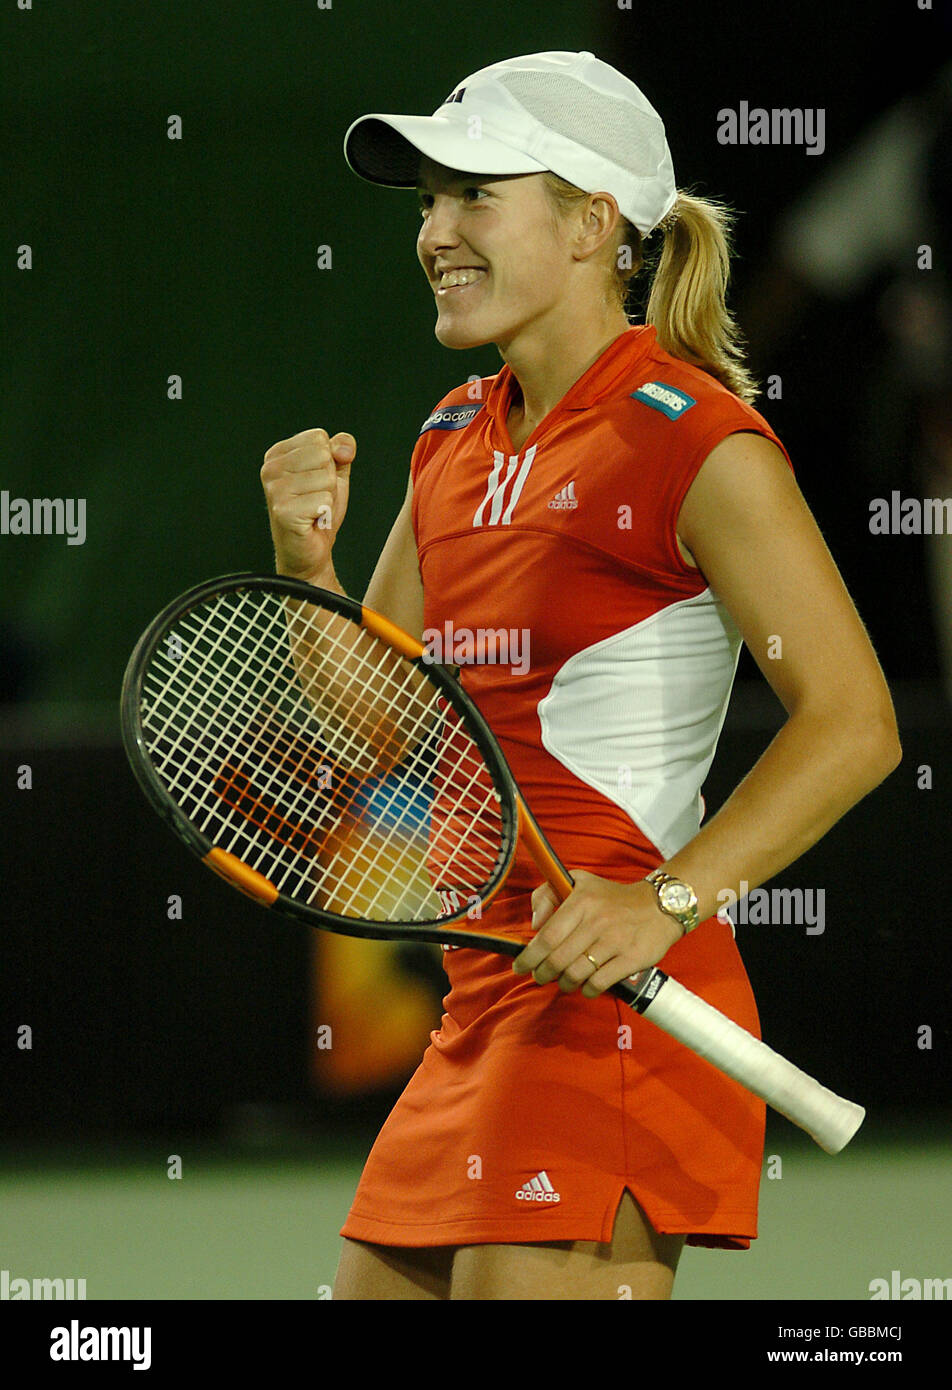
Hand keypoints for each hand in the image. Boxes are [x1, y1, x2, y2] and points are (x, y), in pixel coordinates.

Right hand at [260, 428, 355, 582]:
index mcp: (278, 454)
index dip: (329, 462)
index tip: (315, 483)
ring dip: (328, 498)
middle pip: (324, 456)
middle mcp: (270, 469)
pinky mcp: (284, 511)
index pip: (320, 437)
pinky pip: (324, 500)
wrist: (310, 551)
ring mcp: (274, 490)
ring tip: (313, 510)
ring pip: (327, 478)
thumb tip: (344, 449)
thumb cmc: (318, 511)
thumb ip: (341, 449)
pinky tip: (311, 520)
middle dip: (329, 480)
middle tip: (315, 499)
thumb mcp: (334, 473)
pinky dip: (325, 513)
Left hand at [512, 870, 683, 997]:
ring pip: (576, 973)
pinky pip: (599, 983)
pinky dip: (587, 990)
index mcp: (581, 901)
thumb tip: (534, 924)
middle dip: (543, 974)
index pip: (546, 937)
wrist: (659, 905)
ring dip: (564, 983)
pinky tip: (586, 987)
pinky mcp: (631, 959)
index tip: (520, 967)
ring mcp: (615, 941)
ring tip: (564, 981)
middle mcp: (596, 921)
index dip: (528, 957)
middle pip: (557, 959)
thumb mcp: (579, 881)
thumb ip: (547, 894)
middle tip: (541, 976)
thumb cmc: (611, 898)